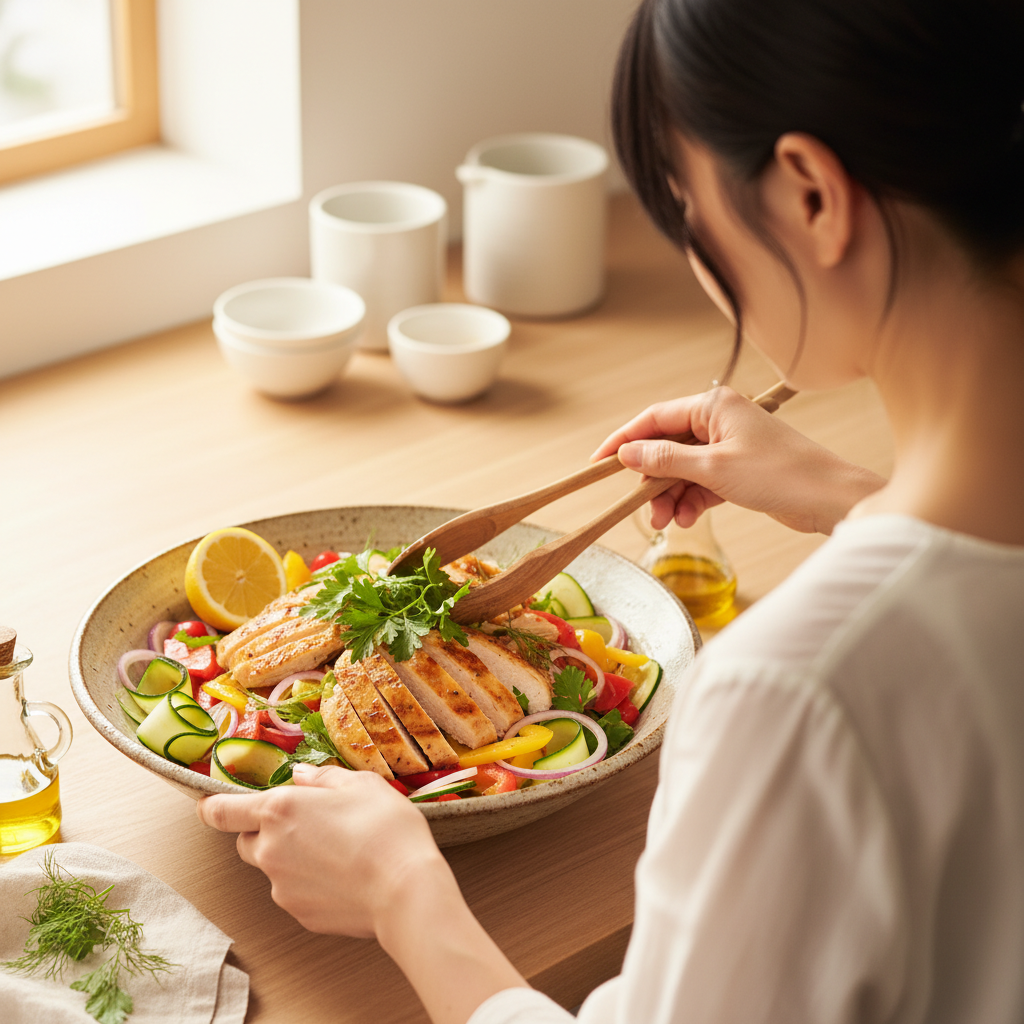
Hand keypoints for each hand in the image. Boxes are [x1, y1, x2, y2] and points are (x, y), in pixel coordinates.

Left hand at [197, 763, 528, 1023]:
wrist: (405, 891)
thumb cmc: (385, 830)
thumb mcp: (360, 784)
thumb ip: (324, 777)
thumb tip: (302, 776)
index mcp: (279, 809)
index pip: (222, 810)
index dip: (211, 806)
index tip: (206, 805)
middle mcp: (270, 849)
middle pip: (248, 840)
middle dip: (266, 831)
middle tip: (307, 823)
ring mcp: (281, 886)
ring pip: (273, 867)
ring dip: (292, 857)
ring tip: (337, 850)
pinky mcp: (299, 913)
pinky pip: (295, 891)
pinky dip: (311, 882)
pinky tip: (344, 874)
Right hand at [593, 387, 884, 534]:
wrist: (829, 500)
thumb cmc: (781, 475)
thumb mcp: (714, 469)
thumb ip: (666, 459)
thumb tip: (627, 453)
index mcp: (713, 406)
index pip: (653, 418)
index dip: (623, 440)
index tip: (598, 462)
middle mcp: (719, 421)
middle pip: (666, 447)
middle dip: (652, 480)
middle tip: (644, 508)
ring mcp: (729, 446)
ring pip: (682, 469)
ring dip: (671, 496)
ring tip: (668, 522)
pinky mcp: (738, 470)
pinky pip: (700, 483)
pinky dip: (691, 500)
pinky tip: (688, 519)